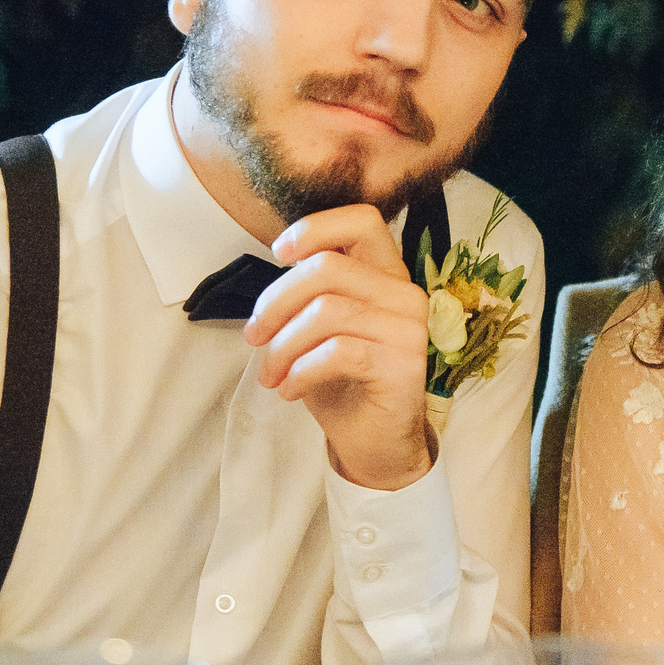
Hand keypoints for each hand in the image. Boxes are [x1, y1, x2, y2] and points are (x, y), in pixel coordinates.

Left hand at [246, 204, 432, 489]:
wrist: (375, 443)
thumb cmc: (342, 381)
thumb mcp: (322, 326)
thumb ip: (312, 290)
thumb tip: (279, 263)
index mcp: (387, 275)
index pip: (363, 220)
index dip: (315, 227)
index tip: (279, 254)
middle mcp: (405, 294)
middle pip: (327, 267)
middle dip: (275, 302)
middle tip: (254, 337)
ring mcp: (409, 329)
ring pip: (326, 311)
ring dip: (282, 346)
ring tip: (270, 374)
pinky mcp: (403, 365)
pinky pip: (337, 353)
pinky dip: (300, 371)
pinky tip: (290, 391)